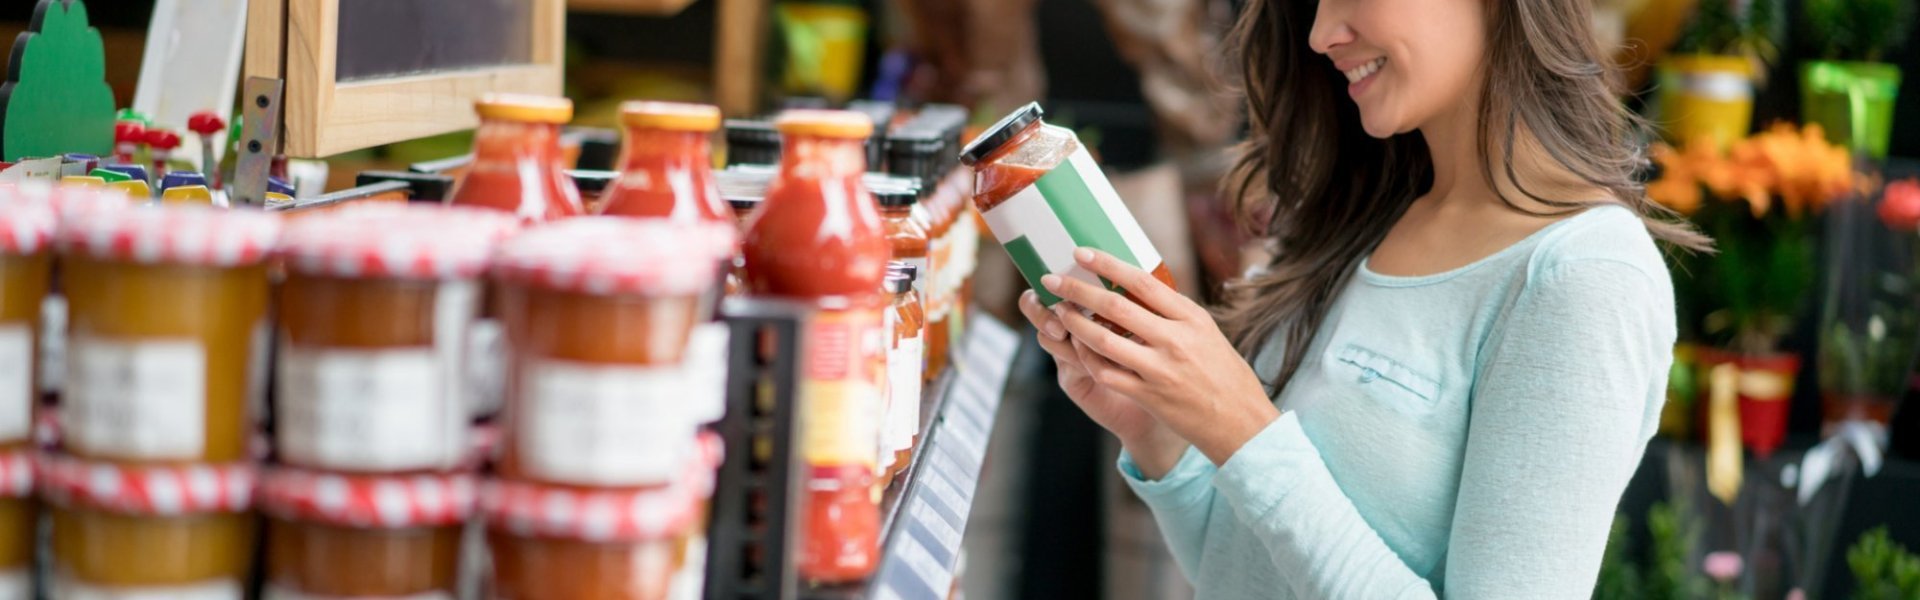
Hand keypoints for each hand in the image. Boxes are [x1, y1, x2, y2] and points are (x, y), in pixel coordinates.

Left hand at [1040, 248, 1278, 464]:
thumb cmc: (1225, 375)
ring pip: (1103, 341)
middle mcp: (1175, 340)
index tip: (1081, 253)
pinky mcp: (1148, 396)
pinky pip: (1106, 373)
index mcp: (1191, 318)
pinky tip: (1078, 348)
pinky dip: (1087, 358)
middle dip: (1078, 290)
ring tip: (1058, 312)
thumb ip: (1174, 313)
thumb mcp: (1207, 333)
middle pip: (1115, 306)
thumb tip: (1138, 288)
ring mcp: (1159, 370)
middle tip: (1052, 279)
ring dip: (1074, 324)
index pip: (1142, 281)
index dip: (1107, 265)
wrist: (1241, 424)